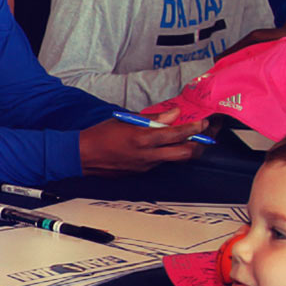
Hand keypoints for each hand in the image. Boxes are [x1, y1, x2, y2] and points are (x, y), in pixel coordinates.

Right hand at [78, 109, 208, 174]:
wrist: (82, 156)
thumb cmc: (101, 135)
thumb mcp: (126, 120)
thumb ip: (153, 118)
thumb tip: (174, 113)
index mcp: (143, 139)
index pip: (177, 134)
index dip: (194, 128)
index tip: (203, 122)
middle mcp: (147, 156)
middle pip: (184, 154)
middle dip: (198, 145)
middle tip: (203, 135)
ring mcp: (145, 166)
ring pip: (173, 159)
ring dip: (183, 149)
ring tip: (187, 139)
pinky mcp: (140, 172)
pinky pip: (160, 163)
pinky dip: (166, 154)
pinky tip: (164, 146)